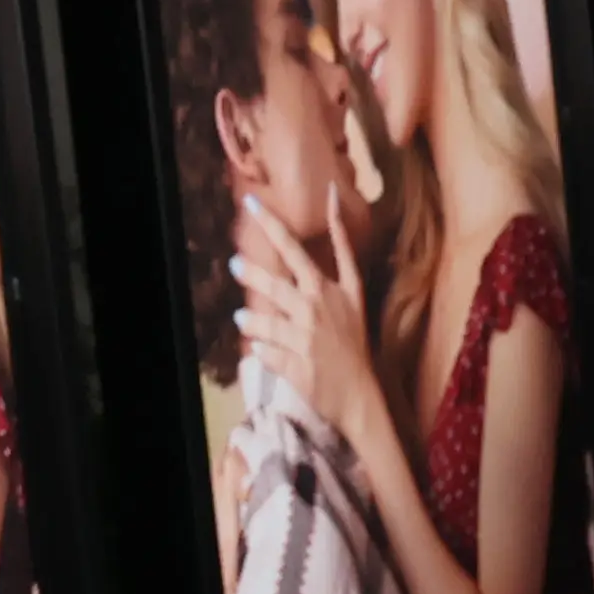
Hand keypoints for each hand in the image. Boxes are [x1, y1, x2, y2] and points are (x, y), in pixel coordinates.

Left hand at [234, 197, 377, 434]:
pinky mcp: (295, 363)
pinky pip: (262, 351)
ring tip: (243, 319)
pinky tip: (267, 353)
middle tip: (234, 262)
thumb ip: (336, 266)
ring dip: (249, 320)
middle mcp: (324, 308)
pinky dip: (261, 351)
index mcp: (341, 291)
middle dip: (254, 269)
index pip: (314, 249)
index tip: (269, 199)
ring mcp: (308, 336)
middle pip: (281, 278)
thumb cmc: (352, 348)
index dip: (294, 223)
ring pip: (262, 318)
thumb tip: (325, 224)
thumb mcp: (352, 303)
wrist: (359, 395)